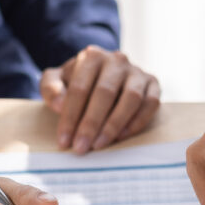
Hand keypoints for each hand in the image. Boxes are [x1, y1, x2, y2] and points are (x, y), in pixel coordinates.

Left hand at [40, 45, 160, 153]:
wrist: (105, 76)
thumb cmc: (78, 82)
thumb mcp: (57, 80)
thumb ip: (50, 88)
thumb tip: (60, 105)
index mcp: (92, 56)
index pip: (79, 88)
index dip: (70, 116)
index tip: (64, 141)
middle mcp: (117, 60)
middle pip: (104, 93)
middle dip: (91, 124)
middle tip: (81, 148)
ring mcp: (137, 72)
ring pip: (130, 99)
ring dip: (114, 125)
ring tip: (100, 145)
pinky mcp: (153, 84)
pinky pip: (150, 104)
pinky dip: (137, 122)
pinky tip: (121, 137)